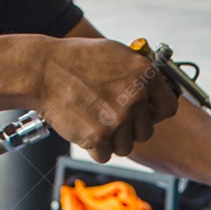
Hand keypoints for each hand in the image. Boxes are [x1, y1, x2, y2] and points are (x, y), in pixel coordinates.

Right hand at [36, 37, 177, 161]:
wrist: (42, 70)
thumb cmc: (76, 60)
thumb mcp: (117, 54)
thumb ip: (140, 75)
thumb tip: (156, 93)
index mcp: (144, 74)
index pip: (168, 108)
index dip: (154, 113)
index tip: (143, 114)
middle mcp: (135, 96)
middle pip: (145, 132)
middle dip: (129, 129)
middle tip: (108, 115)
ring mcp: (118, 118)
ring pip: (126, 146)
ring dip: (110, 139)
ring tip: (92, 118)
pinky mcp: (99, 137)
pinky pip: (105, 155)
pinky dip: (93, 147)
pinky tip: (83, 126)